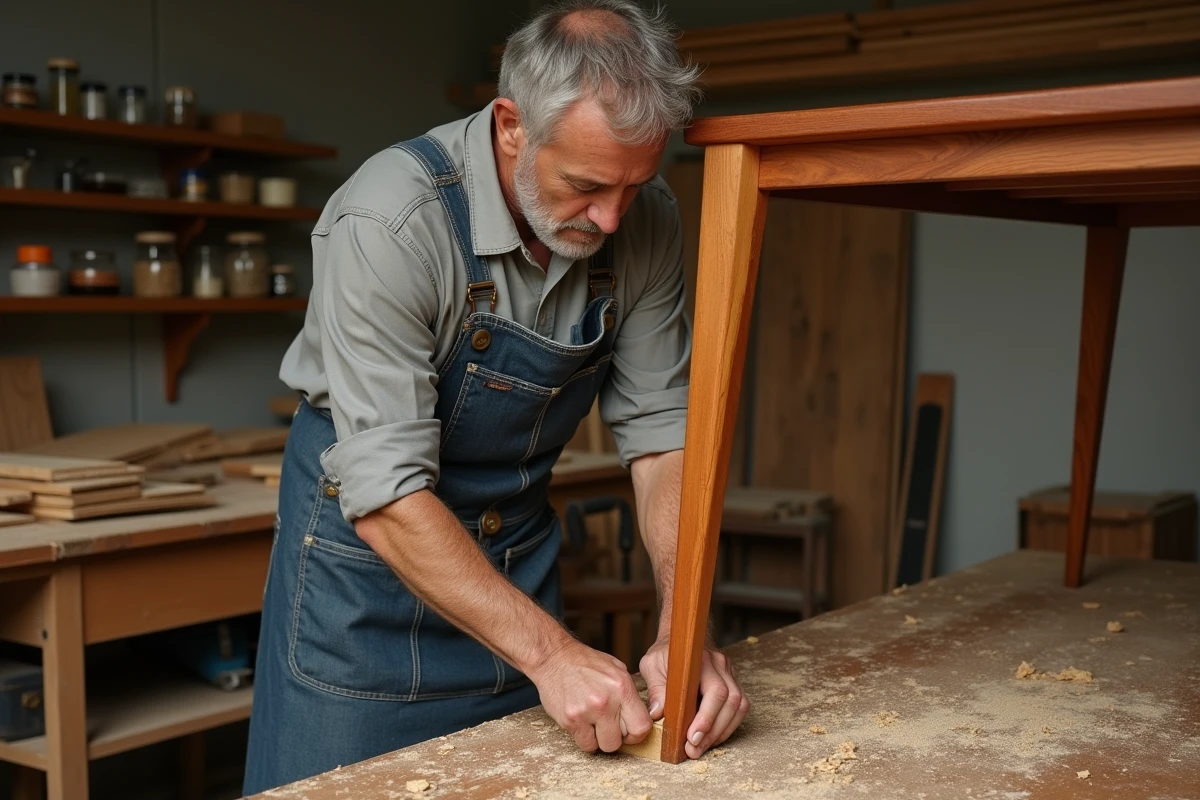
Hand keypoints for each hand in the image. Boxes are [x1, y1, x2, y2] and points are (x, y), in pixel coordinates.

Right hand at [528, 639, 652, 753]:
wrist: (554, 658)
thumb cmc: (585, 662)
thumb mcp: (616, 669)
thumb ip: (629, 694)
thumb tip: (640, 715)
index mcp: (622, 687)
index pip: (641, 727)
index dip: (636, 734)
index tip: (629, 731)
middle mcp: (606, 701)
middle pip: (620, 742)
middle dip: (616, 737)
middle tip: (608, 725)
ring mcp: (586, 712)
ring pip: (601, 746)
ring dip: (598, 738)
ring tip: (593, 722)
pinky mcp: (569, 720)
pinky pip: (583, 743)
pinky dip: (584, 736)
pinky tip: (581, 720)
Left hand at [639, 637, 748, 759]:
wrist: (681, 637)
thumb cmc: (665, 652)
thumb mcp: (652, 665)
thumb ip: (656, 688)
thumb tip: (657, 714)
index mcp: (701, 659)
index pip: (715, 691)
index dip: (707, 717)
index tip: (693, 737)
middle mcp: (720, 664)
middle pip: (731, 701)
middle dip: (713, 731)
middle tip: (694, 750)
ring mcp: (729, 672)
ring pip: (739, 706)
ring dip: (722, 731)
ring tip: (702, 747)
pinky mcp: (733, 681)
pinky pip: (739, 706)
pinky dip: (728, 725)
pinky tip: (713, 736)